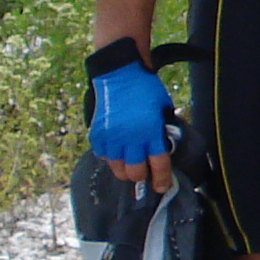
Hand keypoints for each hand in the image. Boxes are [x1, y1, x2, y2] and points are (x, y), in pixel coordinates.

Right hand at [88, 57, 173, 192]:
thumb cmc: (146, 88)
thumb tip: (163, 148)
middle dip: (141, 176)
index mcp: (150, 131)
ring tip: (129, 162)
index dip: (162, 180)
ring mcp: (111, 137)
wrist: (119, 72)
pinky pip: (103, 156)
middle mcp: (130, 137)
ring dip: (125, 169)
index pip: (159, 165)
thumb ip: (163, 130)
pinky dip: (110, 157)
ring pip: (117, 169)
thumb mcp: (163, 108)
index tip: (162, 187)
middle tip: (144, 172)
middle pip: (135, 173)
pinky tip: (117, 149)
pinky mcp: (97, 134)